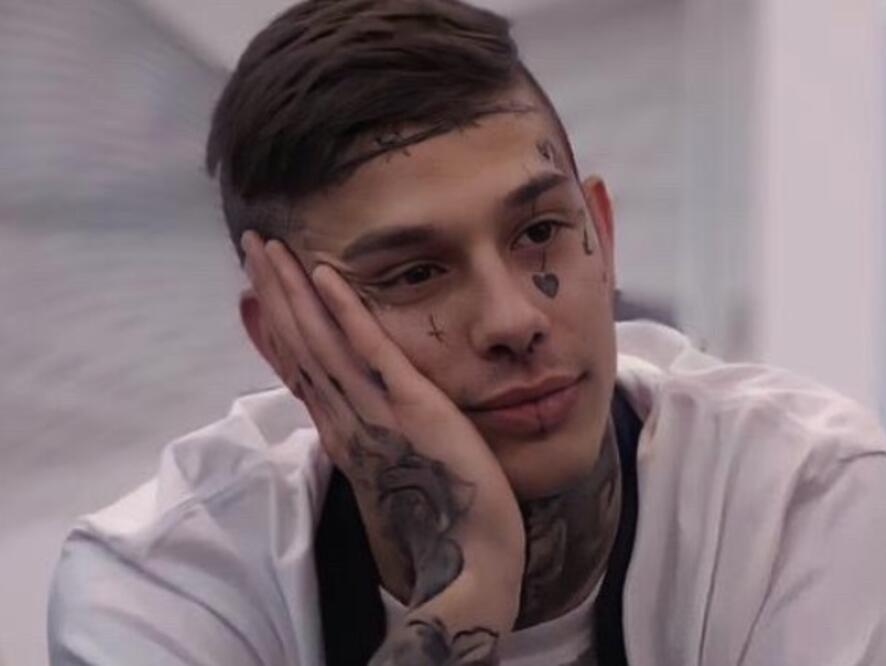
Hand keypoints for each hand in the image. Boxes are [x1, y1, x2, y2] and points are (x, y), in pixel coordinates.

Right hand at [241, 231, 523, 664]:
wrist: (467, 556)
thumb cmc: (438, 514)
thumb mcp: (390, 465)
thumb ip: (368, 433)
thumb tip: (352, 410)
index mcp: (341, 431)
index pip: (298, 366)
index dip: (275, 322)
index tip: (256, 285)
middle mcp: (344, 418)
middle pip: (298, 344)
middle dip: (273, 291)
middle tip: (251, 244)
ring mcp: (372, 410)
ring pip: (321, 340)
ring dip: (294, 289)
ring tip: (270, 247)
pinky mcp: (410, 405)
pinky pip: (371, 350)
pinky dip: (347, 311)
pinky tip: (327, 274)